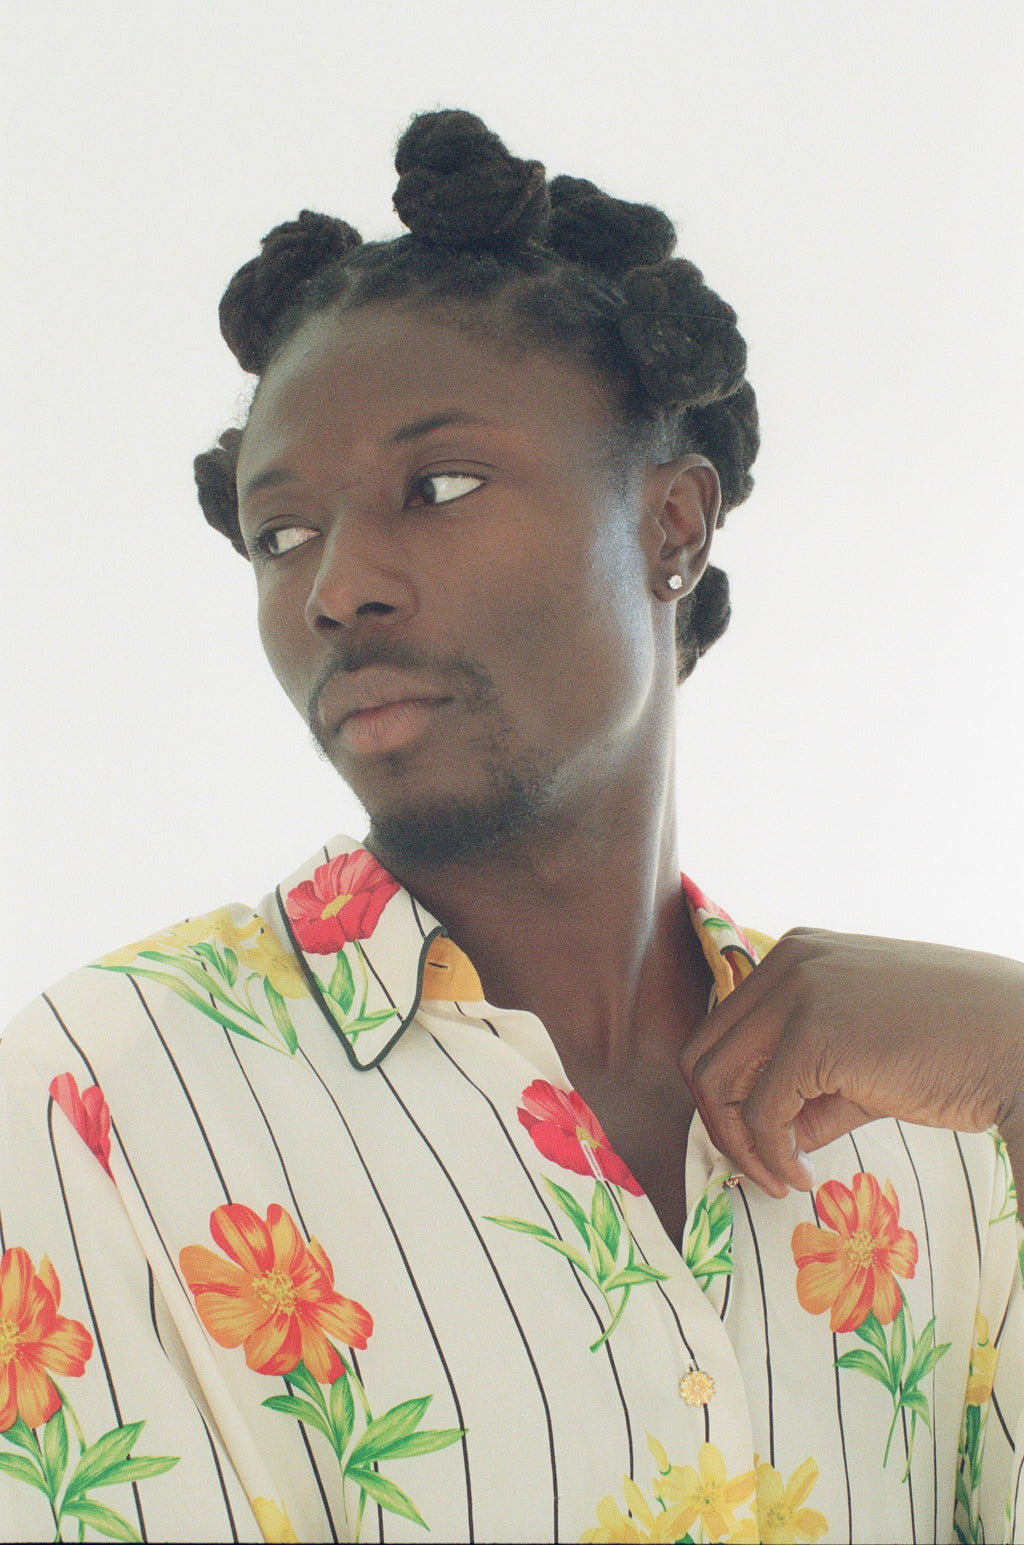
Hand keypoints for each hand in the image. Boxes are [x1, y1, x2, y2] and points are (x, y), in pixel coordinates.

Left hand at [679, 927, 1023, 1199]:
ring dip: (738, 1143)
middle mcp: (786, 962)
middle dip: (719, 1121)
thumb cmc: (957, 1049)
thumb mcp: (865, 1057)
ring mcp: (796, 991)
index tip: (764, 1144)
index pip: (724, 1030)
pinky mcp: (813, 1033)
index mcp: (797, 955)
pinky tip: (804, 1176)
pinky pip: (759, 1111)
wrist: (1020, 1040)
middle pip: (703, 1052)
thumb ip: (811, 1087)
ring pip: (714, 1079)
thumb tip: (766, 1139)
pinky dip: (771, 1156)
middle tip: (760, 1170)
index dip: (729, 1096)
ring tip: (781, 1177)